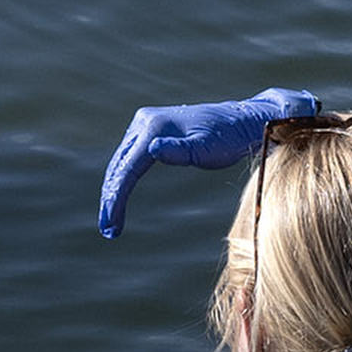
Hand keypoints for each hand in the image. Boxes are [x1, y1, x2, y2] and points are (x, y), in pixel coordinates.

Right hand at [96, 89, 315, 240]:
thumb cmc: (229, 137)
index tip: (112, 224)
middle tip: (108, 230)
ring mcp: (147, 125)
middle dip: (111, 198)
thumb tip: (153, 149)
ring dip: (114, 190)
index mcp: (155, 126)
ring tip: (112, 223)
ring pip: (122, 161)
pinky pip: (131, 158)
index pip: (128, 166)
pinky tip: (121, 199)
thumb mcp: (207, 147)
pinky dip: (124, 179)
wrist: (243, 121)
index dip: (117, 197)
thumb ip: (180, 150)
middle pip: (119, 164)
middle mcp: (145, 122)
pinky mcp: (152, 131)